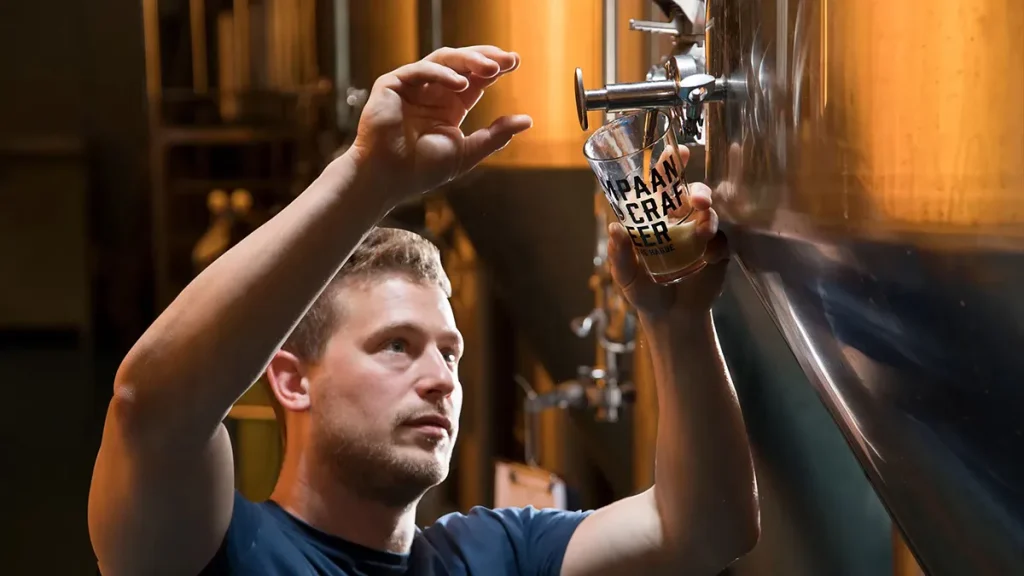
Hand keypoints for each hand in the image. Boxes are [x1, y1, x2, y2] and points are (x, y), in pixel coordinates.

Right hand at [349, 46, 533, 206]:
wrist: (388, 178)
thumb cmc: (422, 169)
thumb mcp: (466, 152)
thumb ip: (495, 136)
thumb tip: (527, 121)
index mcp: (449, 106)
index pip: (475, 79)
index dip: (494, 68)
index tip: (514, 61)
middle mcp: (432, 92)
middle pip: (462, 64)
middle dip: (485, 58)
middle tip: (507, 59)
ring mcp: (412, 86)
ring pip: (443, 60)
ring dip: (468, 61)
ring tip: (490, 68)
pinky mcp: (392, 84)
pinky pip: (420, 70)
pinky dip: (442, 74)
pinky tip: (461, 85)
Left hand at [606, 146, 728, 319]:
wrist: (672, 318)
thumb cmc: (644, 292)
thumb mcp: (626, 277)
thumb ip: (620, 255)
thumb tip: (615, 228)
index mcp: (654, 219)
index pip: (661, 186)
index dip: (670, 165)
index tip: (678, 151)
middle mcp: (678, 221)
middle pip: (691, 193)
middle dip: (698, 190)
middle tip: (698, 200)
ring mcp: (699, 234)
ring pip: (710, 212)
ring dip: (710, 215)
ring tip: (704, 229)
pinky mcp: (717, 251)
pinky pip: (721, 239)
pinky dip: (717, 244)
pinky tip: (709, 258)